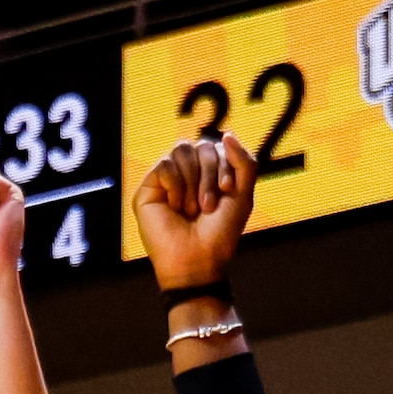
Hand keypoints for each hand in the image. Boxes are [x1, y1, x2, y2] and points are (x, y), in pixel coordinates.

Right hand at [135, 135, 253, 299]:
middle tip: (208, 206)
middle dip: (210, 174)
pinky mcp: (148, 189)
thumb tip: (227, 133)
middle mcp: (186, 174)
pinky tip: (175, 207)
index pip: (216, 146)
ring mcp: (166, 181)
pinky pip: (164, 165)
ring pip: (181, 150)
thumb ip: (244, 161)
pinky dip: (176, 185)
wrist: (198, 260)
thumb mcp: (242, 194)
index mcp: (208, 173)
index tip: (227, 191)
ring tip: (191, 209)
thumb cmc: (220, 233)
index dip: (224, 165)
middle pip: (200, 145)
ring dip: (193, 181)